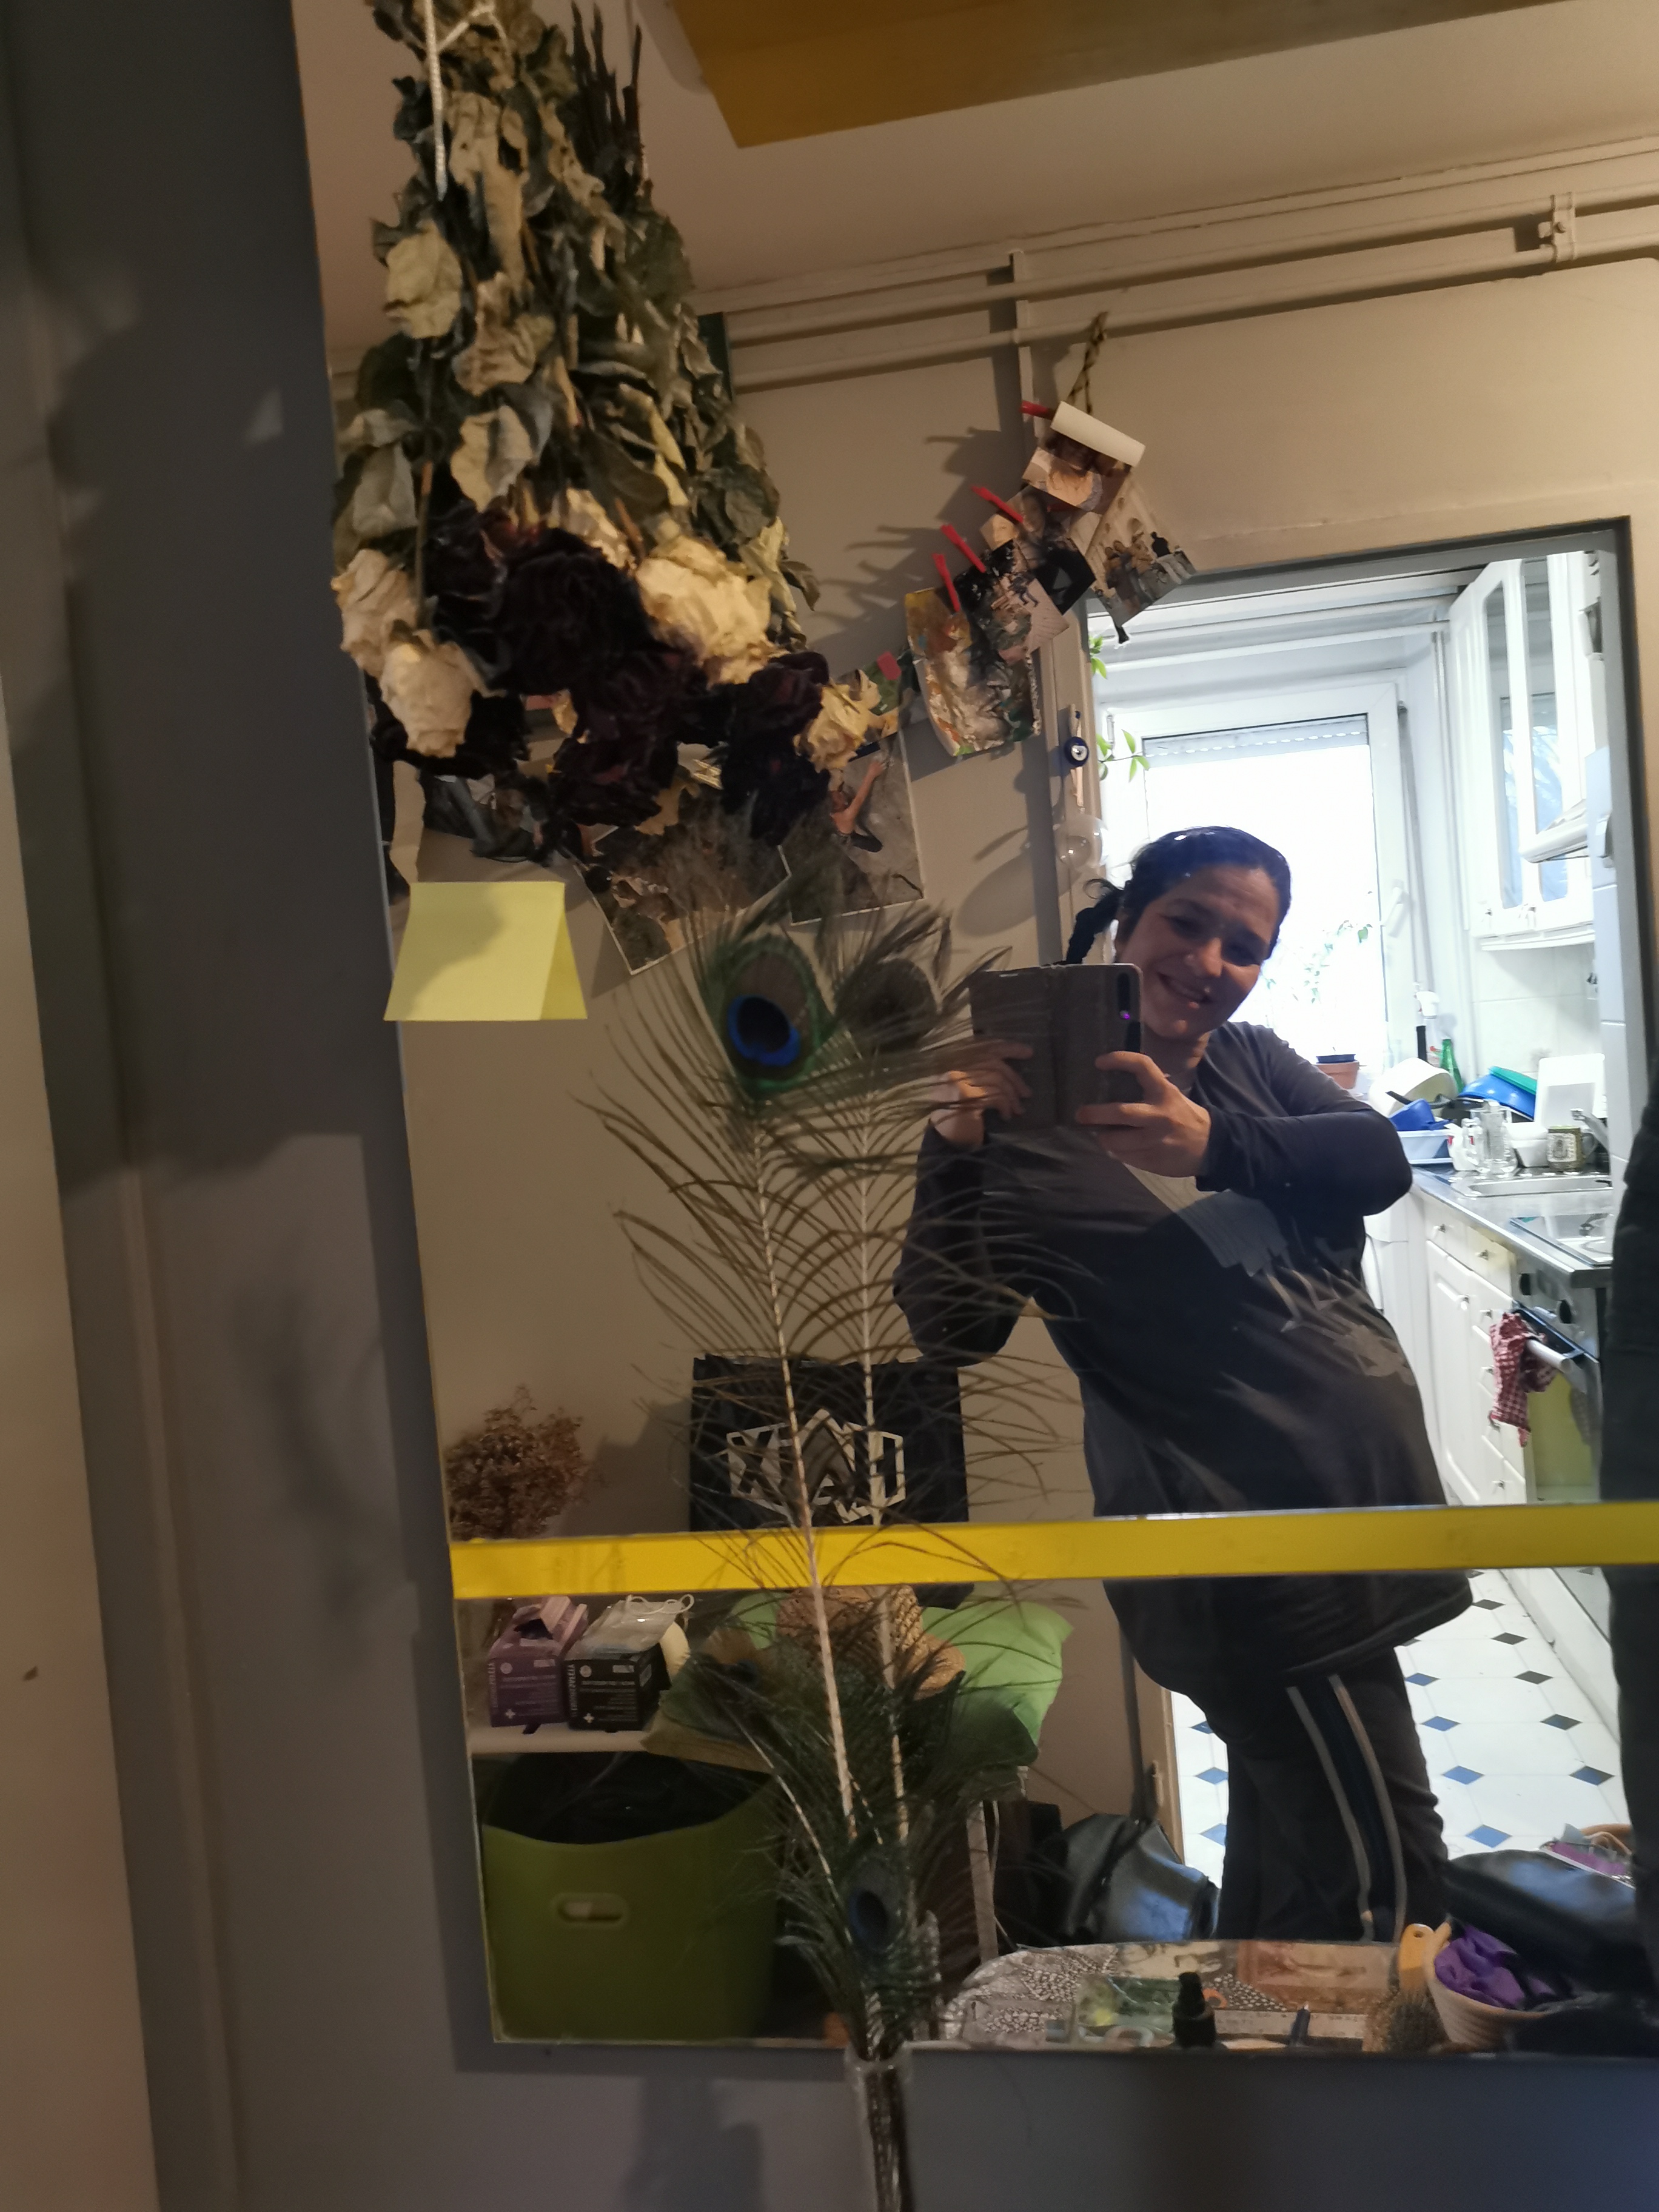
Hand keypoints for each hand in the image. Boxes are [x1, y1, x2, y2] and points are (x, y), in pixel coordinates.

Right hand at [929, 1040, 1031, 1148]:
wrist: (941, 1136)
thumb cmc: (956, 1111)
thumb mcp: (969, 1085)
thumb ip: (983, 1071)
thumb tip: (1012, 1066)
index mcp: (954, 1058)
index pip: (985, 1045)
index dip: (1009, 1047)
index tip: (1029, 1052)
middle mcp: (953, 1064)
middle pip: (993, 1063)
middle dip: (1014, 1078)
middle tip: (1027, 1093)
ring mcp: (957, 1079)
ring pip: (996, 1079)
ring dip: (1012, 1096)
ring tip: (1018, 1109)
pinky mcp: (964, 1096)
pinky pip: (994, 1095)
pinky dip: (1005, 1105)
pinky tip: (1006, 1115)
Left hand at [1076, 1052, 1211, 1174]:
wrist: (1213, 1147)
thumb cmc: (1185, 1117)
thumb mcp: (1171, 1097)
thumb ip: (1148, 1092)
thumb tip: (1110, 1092)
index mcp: (1165, 1093)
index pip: (1142, 1066)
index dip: (1119, 1059)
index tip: (1099, 1062)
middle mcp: (1160, 1115)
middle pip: (1121, 1112)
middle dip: (1095, 1114)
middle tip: (1081, 1114)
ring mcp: (1156, 1140)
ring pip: (1117, 1142)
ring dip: (1105, 1139)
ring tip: (1102, 1136)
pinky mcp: (1153, 1160)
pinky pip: (1125, 1157)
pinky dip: (1117, 1153)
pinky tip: (1120, 1149)